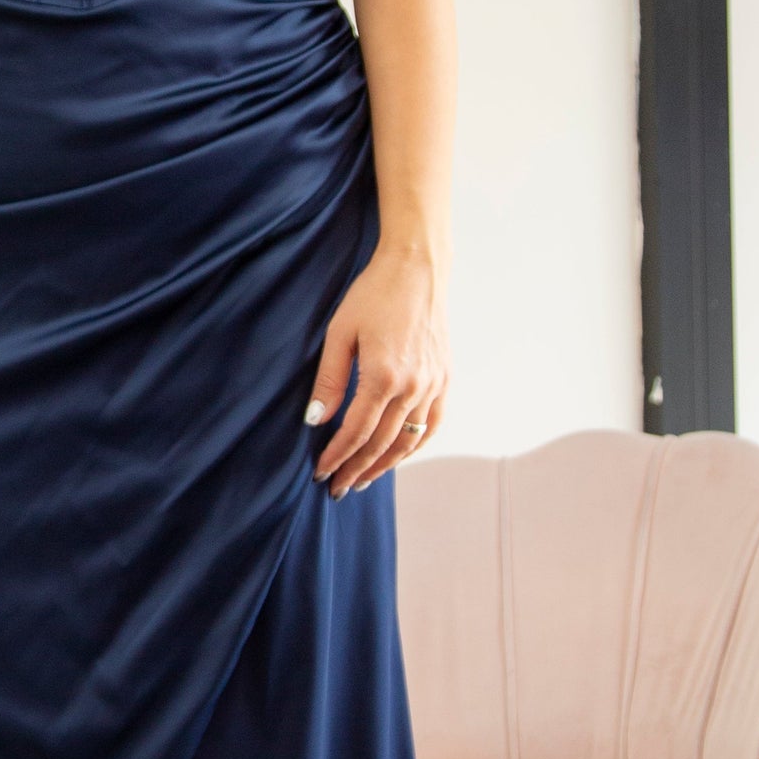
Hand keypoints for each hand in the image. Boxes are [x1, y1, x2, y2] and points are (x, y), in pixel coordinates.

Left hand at [305, 246, 447, 498]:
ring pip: (409, 441)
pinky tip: (398, 456)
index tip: (320, 472)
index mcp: (384, 376)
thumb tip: (314, 421)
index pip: (356, 432)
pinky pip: (433, 425)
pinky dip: (415, 446)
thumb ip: (329, 380)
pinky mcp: (445, 379)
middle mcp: (413, 387)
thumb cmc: (372, 295)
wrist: (417, 270)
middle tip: (337, 488)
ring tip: (362, 479)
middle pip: (382, 444)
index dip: (337, 456)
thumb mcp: (340, 333)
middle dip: (357, 469)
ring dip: (384, 465)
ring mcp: (433, 385)